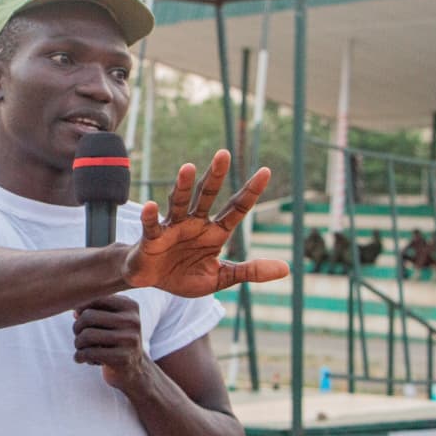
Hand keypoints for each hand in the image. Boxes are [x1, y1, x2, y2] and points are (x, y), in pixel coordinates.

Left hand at [72, 295, 147, 390]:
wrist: (133, 369)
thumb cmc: (115, 339)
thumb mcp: (110, 319)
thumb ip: (93, 309)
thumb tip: (75, 311)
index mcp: (130, 306)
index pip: (96, 298)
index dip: (80, 308)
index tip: (78, 317)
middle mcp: (132, 321)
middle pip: (88, 316)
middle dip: (76, 327)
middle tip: (79, 336)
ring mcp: (129, 340)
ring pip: (86, 335)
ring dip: (78, 343)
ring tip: (82, 348)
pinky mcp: (122, 359)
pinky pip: (89, 353)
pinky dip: (80, 356)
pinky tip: (85, 359)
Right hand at [123, 150, 289, 296]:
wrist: (153, 282)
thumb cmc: (186, 274)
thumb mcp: (221, 276)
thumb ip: (250, 271)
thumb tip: (286, 269)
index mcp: (215, 232)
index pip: (236, 208)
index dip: (250, 191)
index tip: (266, 171)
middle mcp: (195, 223)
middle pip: (206, 195)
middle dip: (216, 175)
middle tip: (224, 153)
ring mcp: (173, 227)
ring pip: (179, 202)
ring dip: (182, 186)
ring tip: (188, 167)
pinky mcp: (153, 238)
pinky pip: (151, 225)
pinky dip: (150, 216)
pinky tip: (150, 206)